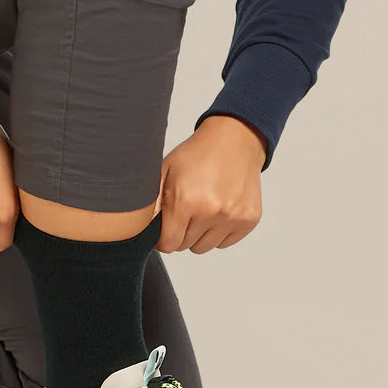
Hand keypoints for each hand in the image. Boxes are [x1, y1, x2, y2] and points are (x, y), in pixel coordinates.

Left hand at [154, 114, 266, 253]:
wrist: (234, 140)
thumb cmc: (197, 154)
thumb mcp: (166, 170)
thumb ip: (151, 202)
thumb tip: (139, 228)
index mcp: (186, 200)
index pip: (169, 244)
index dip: (163, 238)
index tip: (164, 228)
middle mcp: (211, 211)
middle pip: (186, 246)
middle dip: (181, 233)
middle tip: (184, 211)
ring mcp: (232, 217)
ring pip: (205, 247)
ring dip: (199, 234)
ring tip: (201, 209)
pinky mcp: (248, 220)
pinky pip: (225, 243)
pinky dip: (218, 232)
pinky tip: (218, 210)